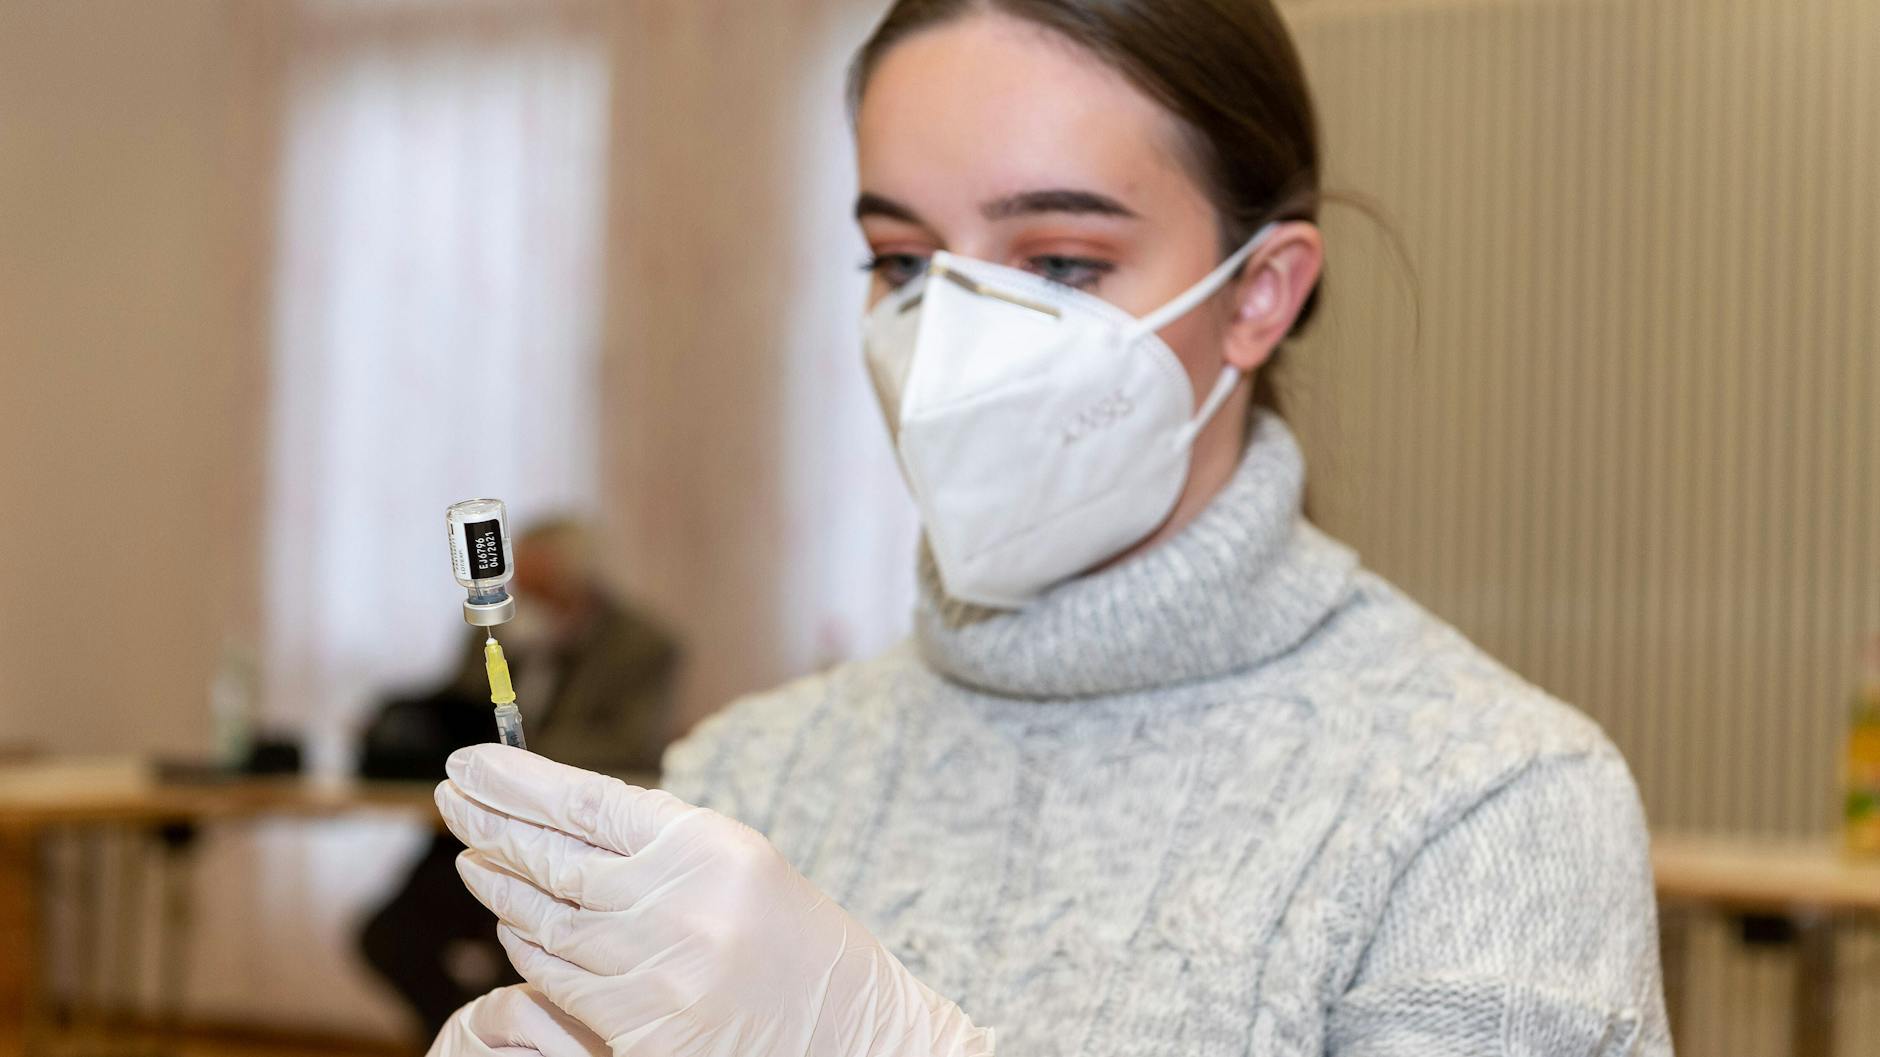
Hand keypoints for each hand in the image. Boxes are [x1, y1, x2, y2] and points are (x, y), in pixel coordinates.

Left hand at [434, 744, 994, 1056]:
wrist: (847, 1031)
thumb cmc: (796, 937)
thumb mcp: (738, 859)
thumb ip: (656, 838)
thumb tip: (564, 813)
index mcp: (705, 846)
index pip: (585, 802)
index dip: (517, 782)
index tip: (471, 763)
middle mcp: (674, 904)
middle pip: (552, 858)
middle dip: (490, 823)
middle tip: (450, 799)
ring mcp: (653, 970)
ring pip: (545, 919)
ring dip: (499, 885)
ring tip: (470, 854)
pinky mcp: (639, 1026)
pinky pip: (559, 979)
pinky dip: (526, 947)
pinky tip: (511, 922)